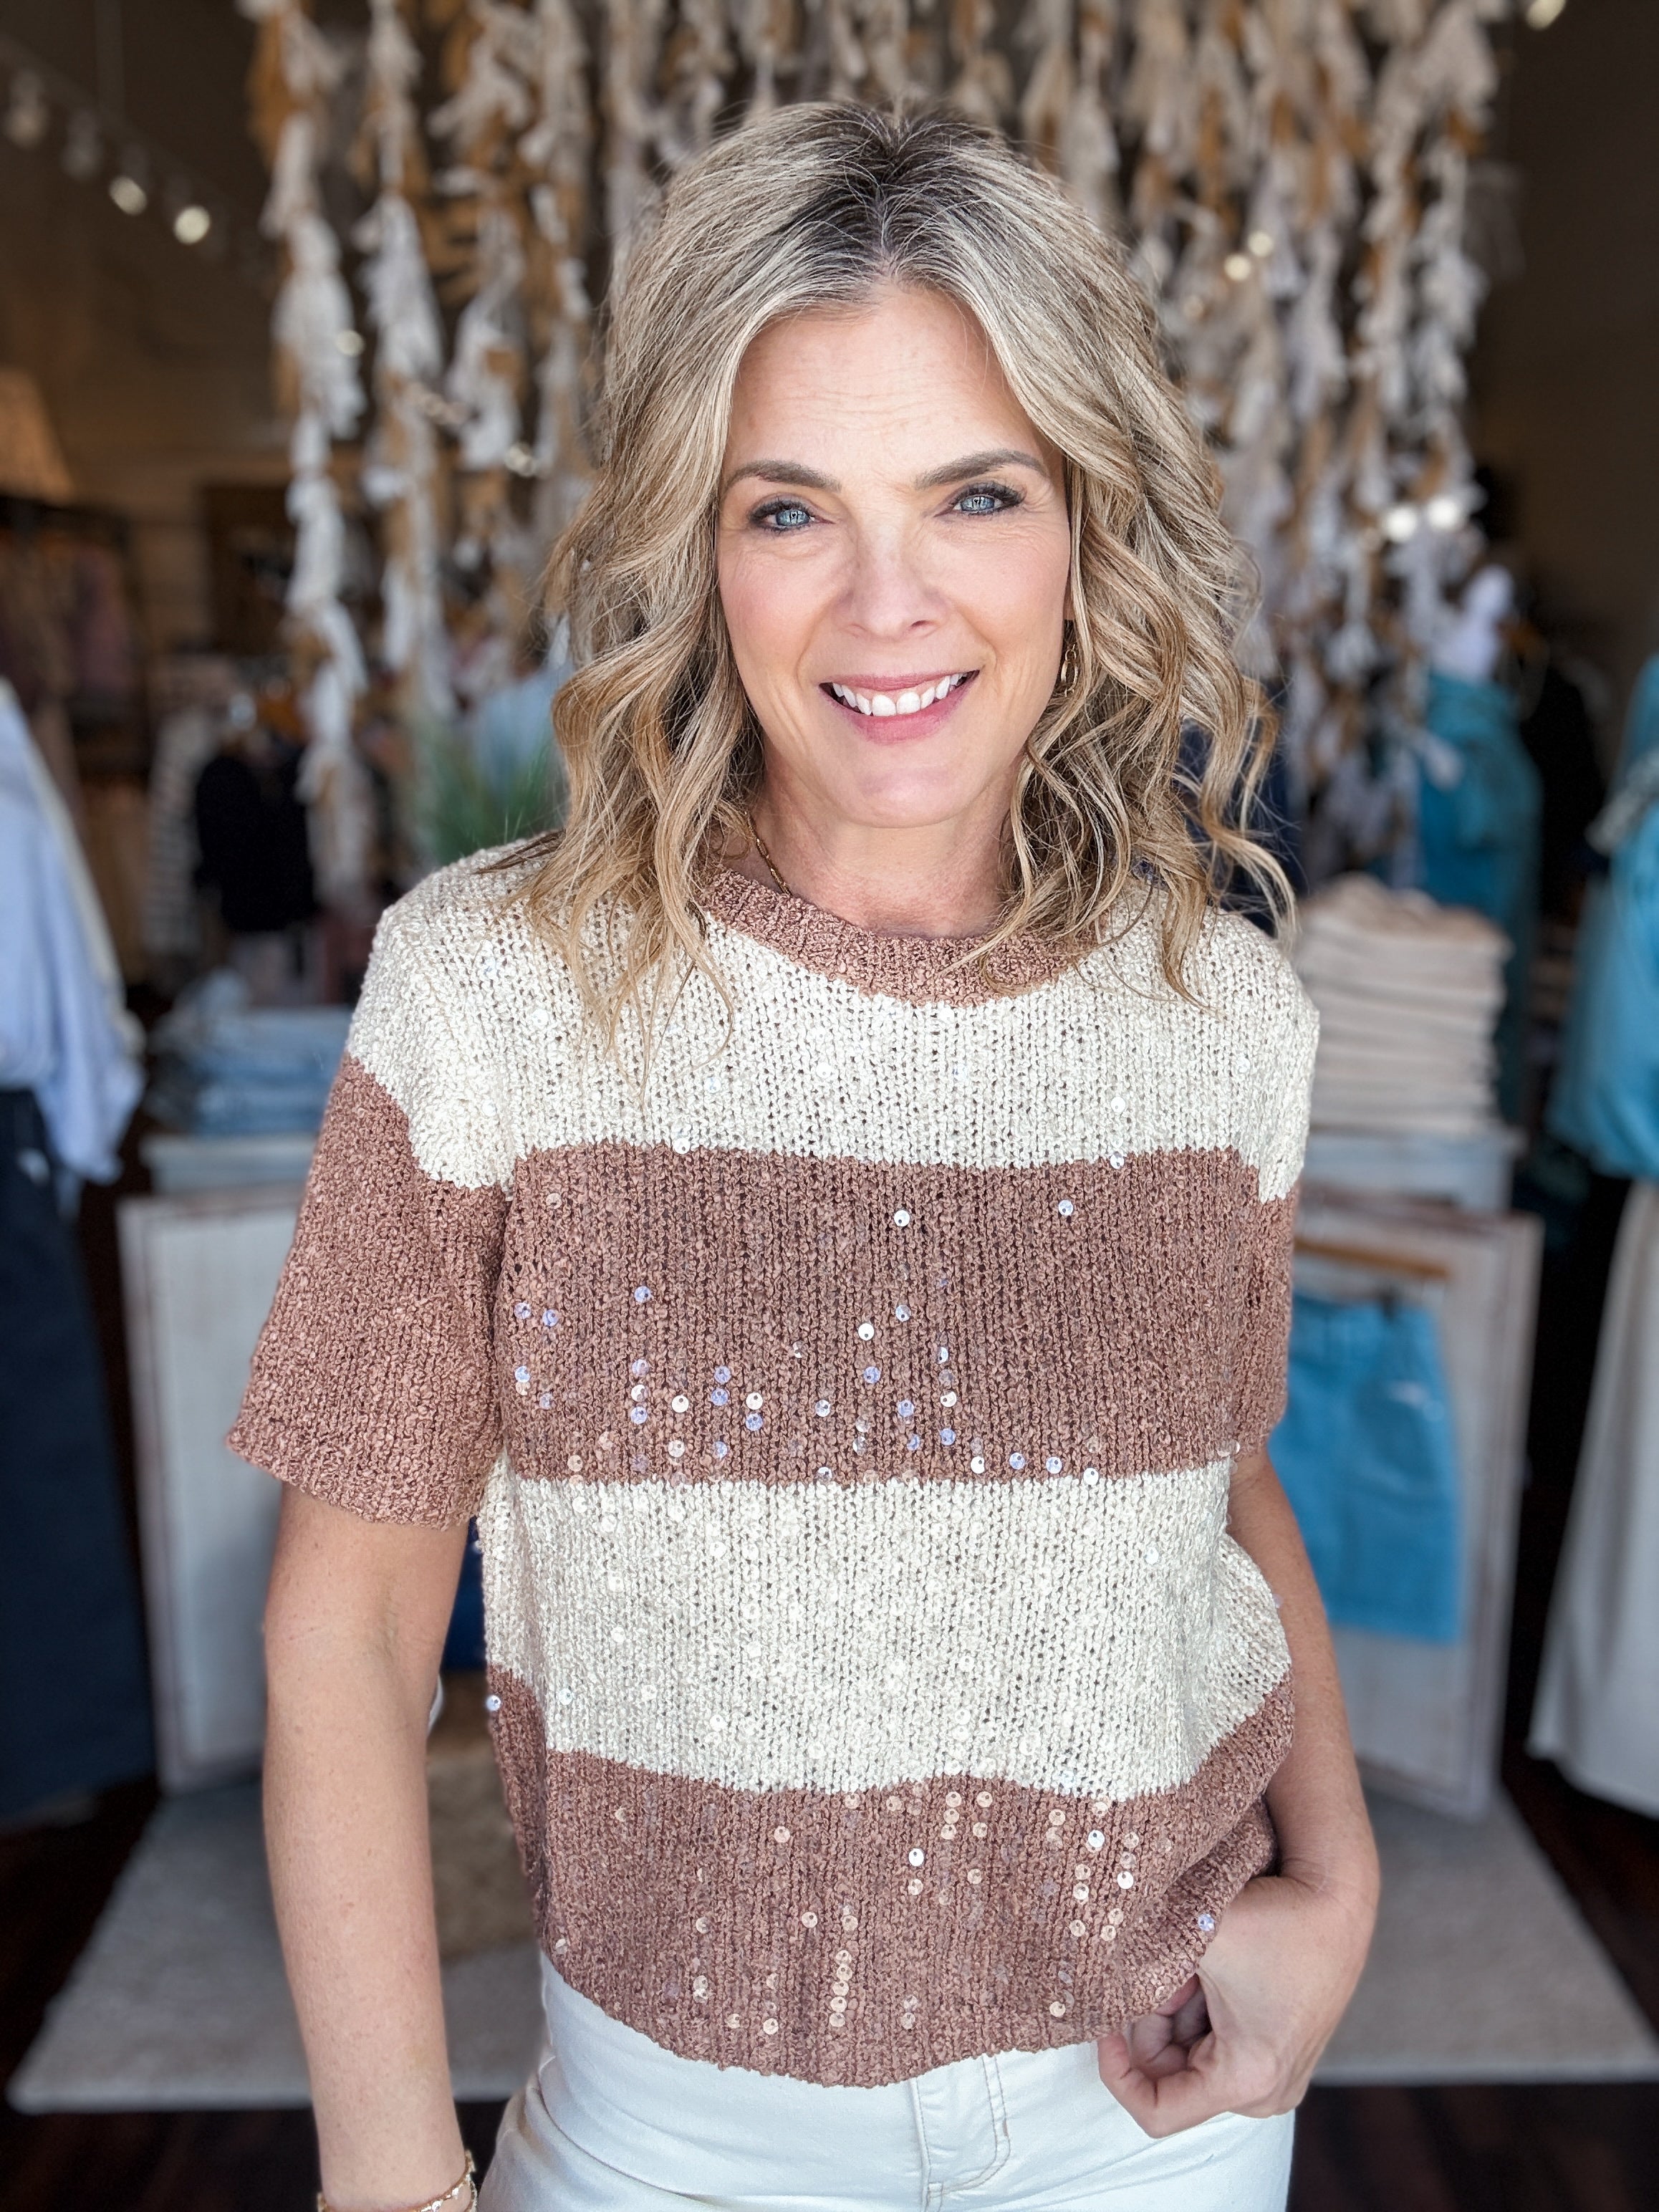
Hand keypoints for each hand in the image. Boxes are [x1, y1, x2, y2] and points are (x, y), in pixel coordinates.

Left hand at [1096, 1868, 1374, 2135]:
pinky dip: (1197, 2005)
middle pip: (1169, 2077)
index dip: (1116, 2071)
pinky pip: (1211, 2041)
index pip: (1156, 2112)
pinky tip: (1209, 1965)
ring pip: (1187, 2054)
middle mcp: (1266, 2091)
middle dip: (1152, 2021)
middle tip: (1166, 1966)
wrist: (1336, 1893)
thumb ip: (1139, 1964)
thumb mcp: (1197, 1939)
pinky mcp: (1275, 2050)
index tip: (1105, 2022)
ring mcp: (1274, 2074)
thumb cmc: (1276, 1917)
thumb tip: (1091, 1978)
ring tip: (1193, 1958)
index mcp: (1248, 2079)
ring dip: (1174, 2007)